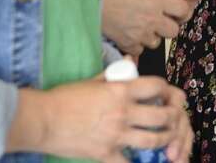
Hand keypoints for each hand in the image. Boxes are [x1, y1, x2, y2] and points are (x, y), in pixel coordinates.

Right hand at [9, 74, 192, 161]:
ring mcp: (116, 134)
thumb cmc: (64, 97)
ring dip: (164, 140)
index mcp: (120, 90)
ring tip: (166, 140)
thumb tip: (130, 62)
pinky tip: (144, 161)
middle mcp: (123, 112)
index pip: (156, 86)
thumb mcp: (92, 81)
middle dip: (172, 118)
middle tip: (172, 119)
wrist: (42, 120)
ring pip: (152, 139)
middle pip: (161, 115)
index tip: (165, 94)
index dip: (165, 89)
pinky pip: (129, 162)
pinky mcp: (105, 153)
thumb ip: (114, 73)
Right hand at [102, 0, 197, 57]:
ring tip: (140, 26)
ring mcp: (139, 33)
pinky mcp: (126, 43)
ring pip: (156, 42)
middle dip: (167, 26)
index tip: (174, 9)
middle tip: (157, 20)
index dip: (180, 10)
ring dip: (151, 36)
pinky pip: (138, 50)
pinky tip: (128, 35)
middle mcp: (151, 18)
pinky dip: (135, 45)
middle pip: (173, 31)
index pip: (183, 9)